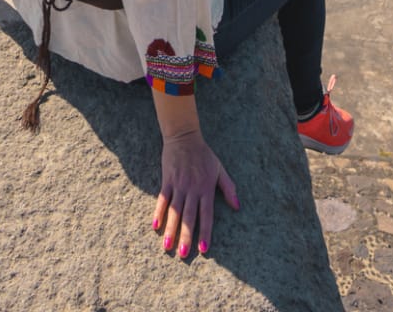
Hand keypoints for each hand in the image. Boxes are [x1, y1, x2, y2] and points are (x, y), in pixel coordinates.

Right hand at [153, 129, 237, 258]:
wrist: (184, 137)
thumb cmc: (204, 155)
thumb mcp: (220, 169)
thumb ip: (228, 188)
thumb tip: (237, 207)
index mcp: (206, 189)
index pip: (206, 215)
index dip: (205, 232)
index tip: (203, 249)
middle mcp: (192, 189)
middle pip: (189, 217)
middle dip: (186, 237)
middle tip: (183, 254)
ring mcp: (178, 186)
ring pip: (174, 212)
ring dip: (171, 230)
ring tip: (168, 247)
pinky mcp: (166, 181)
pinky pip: (162, 199)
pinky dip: (158, 213)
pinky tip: (155, 226)